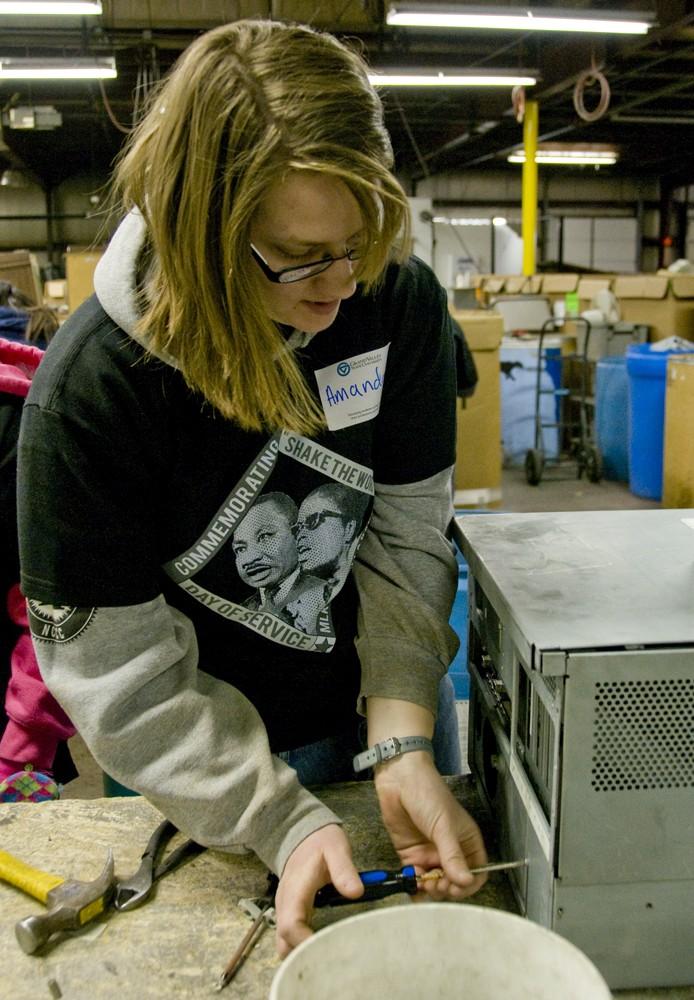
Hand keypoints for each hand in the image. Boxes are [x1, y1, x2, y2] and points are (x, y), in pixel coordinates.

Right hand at [274, 823, 362, 955]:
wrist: (303, 833)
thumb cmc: (320, 841)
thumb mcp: (336, 848)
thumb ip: (344, 869)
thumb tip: (355, 893)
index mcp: (295, 890)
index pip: (290, 925)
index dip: (305, 942)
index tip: (327, 952)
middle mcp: (285, 904)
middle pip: (283, 941)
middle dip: (302, 956)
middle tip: (331, 963)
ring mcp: (286, 910)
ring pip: (284, 943)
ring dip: (301, 954)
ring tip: (330, 959)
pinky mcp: (291, 912)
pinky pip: (290, 937)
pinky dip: (303, 947)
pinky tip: (324, 949)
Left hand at [374, 751, 487, 900]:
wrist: (399, 781)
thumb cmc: (428, 793)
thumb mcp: (444, 826)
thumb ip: (453, 856)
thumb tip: (466, 881)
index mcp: (466, 841)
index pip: (477, 872)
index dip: (469, 883)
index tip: (457, 887)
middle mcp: (450, 850)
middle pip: (455, 882)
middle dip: (448, 888)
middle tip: (438, 884)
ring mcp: (430, 854)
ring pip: (436, 883)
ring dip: (431, 889)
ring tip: (424, 883)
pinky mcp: (412, 855)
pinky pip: (416, 878)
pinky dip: (414, 886)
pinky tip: (412, 886)